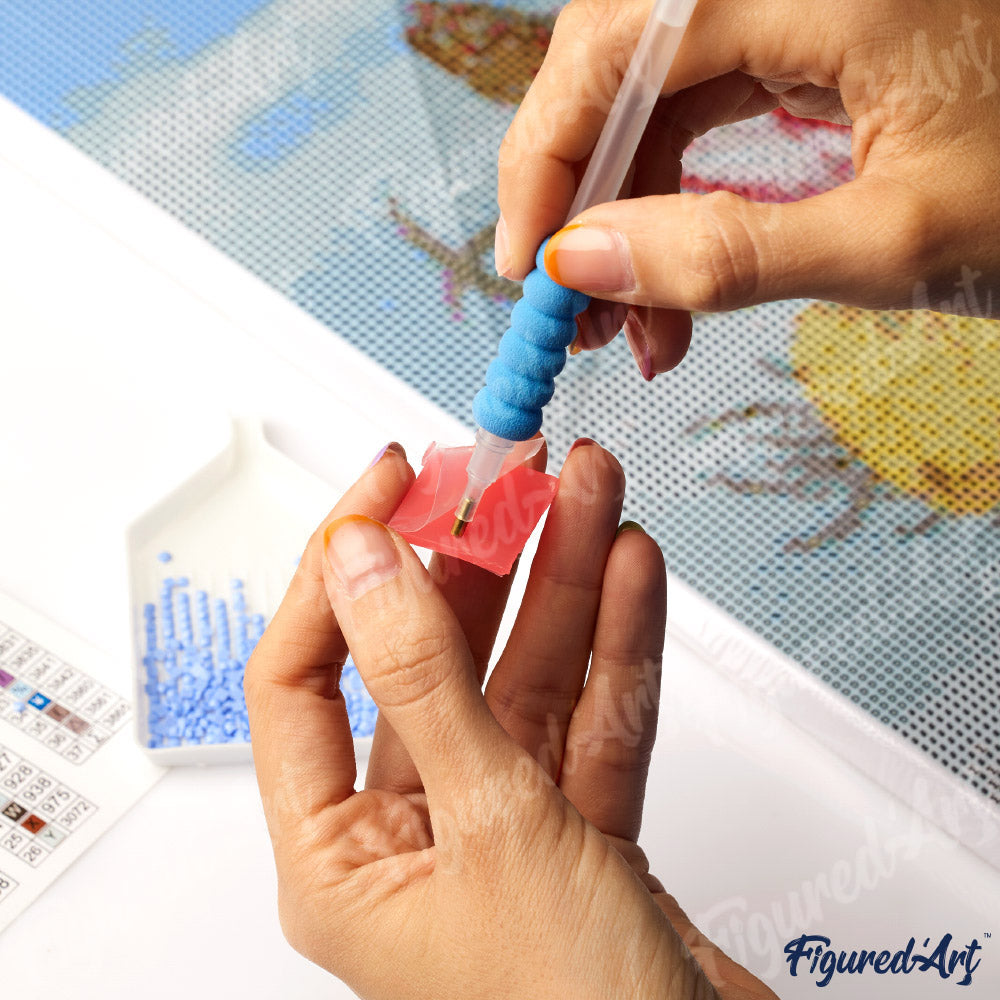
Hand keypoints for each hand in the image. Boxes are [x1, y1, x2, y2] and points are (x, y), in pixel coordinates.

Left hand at [245, 440, 777, 998]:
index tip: (387, 485)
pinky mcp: (582, 829)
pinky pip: (591, 717)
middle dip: (475, 562)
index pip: (302, 678)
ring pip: (523, 678)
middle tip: (504, 478)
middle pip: (429, 662)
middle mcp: (415, 836)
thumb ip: (424, 684)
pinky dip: (614, 646)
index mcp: (341, 857)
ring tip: (586, 496)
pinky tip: (627, 572)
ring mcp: (504, 828)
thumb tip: (361, 563)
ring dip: (559, 584)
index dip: (337, 569)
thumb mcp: (489, 830)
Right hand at [496, 0, 999, 376]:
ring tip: (633, 318)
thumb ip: (725, 254)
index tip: (528, 266)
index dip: (548, 157)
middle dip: (577, 189)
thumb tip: (580, 261)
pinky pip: (693, 97)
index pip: (619, 44)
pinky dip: (667, 189)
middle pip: (615, 52)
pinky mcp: (800, 28)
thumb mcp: (890, 244)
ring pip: (645, 82)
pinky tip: (670, 270)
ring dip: (620, 204)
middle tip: (576, 305)